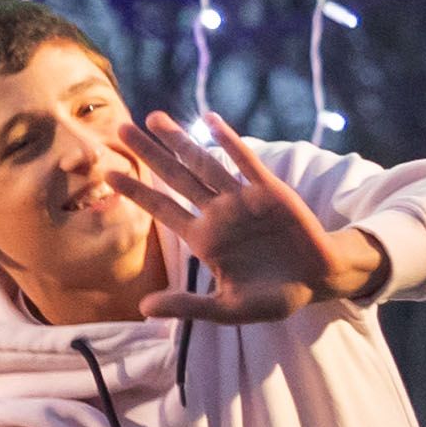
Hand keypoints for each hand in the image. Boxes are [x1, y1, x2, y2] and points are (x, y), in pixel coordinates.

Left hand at [118, 113, 376, 324]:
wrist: (318, 281)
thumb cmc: (272, 297)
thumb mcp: (227, 309)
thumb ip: (187, 305)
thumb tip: (143, 308)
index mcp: (203, 239)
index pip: (161, 208)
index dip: (135, 191)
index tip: (107, 173)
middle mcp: (217, 213)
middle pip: (174, 177)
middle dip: (149, 153)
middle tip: (120, 129)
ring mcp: (242, 200)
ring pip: (204, 164)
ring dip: (180, 141)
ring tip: (153, 118)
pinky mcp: (271, 192)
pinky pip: (246, 163)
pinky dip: (229, 141)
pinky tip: (209, 120)